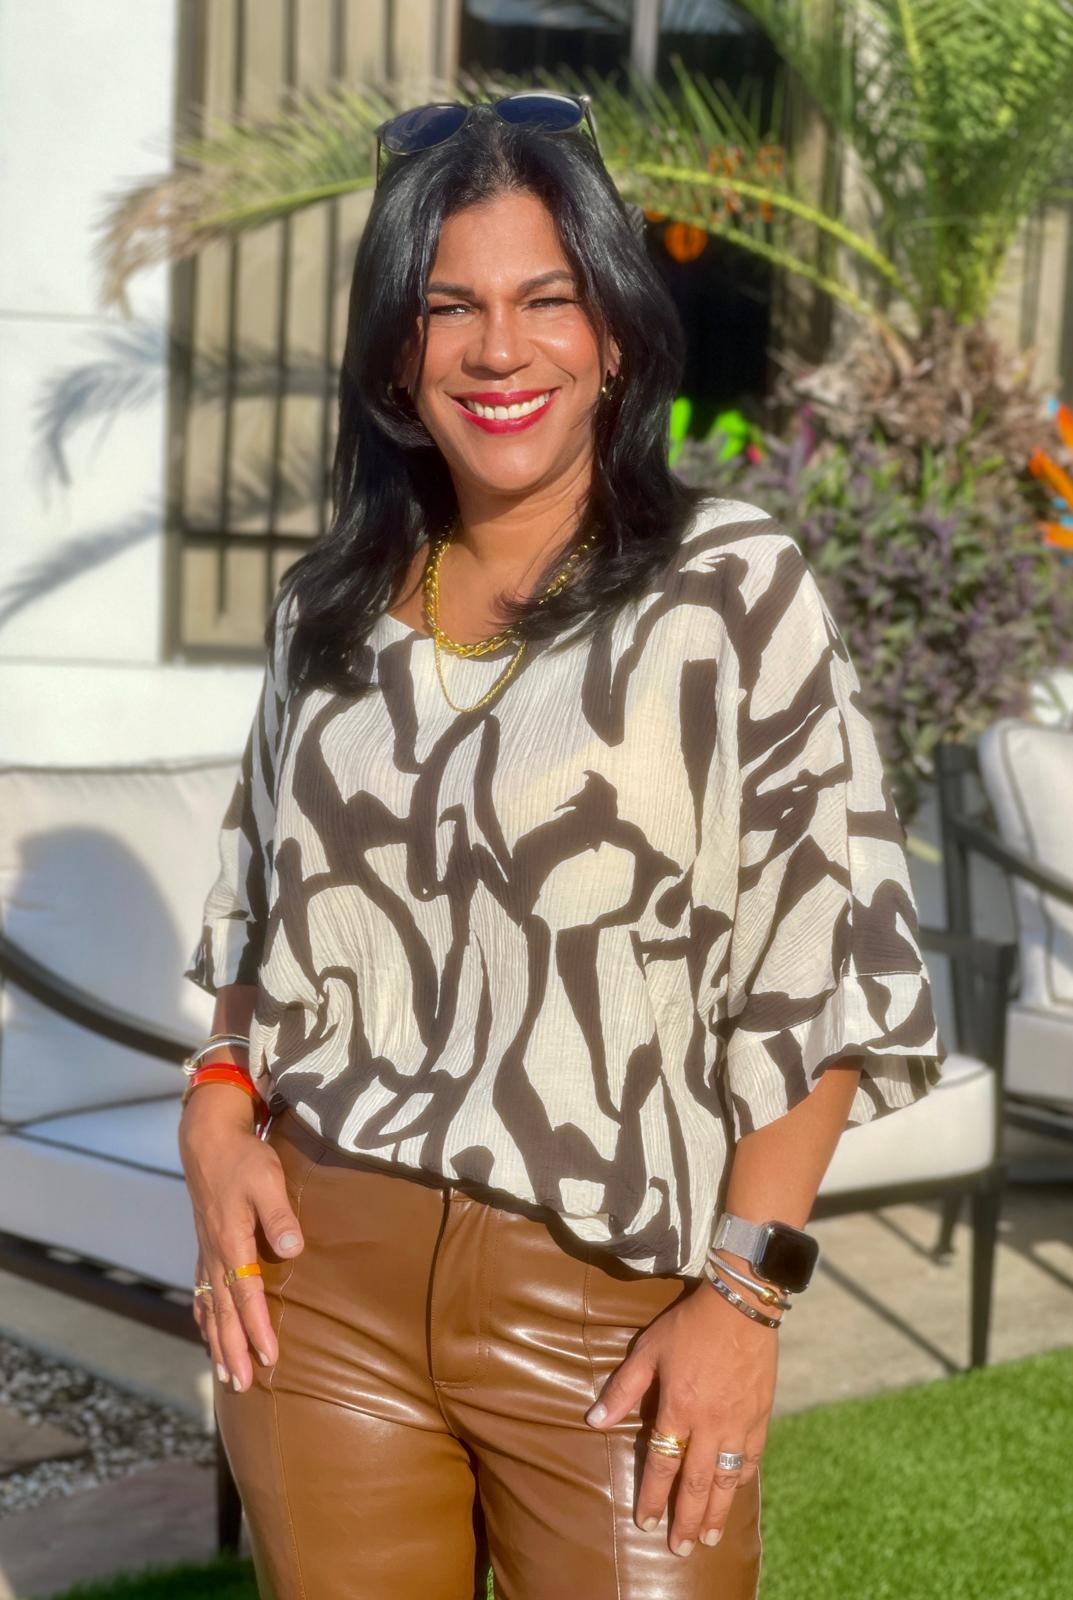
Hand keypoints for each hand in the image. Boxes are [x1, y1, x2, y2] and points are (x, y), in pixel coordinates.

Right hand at [179, 1086, 304, 1392]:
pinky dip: (204, 1316)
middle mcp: (215, 1254)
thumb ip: (280, 1216)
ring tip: (226, 1375)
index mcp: (231, 1241)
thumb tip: (292, 1250)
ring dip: (218, 1342)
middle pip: (224, 1312)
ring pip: (211, 1307)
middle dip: (234, 1349)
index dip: (257, 1327)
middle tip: (243, 1385)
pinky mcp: (206, 1245)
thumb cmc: (243, 1158)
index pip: (246, 1294)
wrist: (208, 1139)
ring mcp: (207, 1251)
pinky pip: (202, 1291)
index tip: (269, 1356)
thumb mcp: (268, 1180)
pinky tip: (205, 1331)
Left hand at [583, 1274, 778, 1555]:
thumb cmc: (689, 1325)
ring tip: (708, 1538)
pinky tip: (735, 1494)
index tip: (645, 1522)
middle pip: (696, 1484)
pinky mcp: (760, 1417)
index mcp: (680, 1409)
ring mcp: (739, 1424)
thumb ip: (623, 1389)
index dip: (653, 1496)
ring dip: (716, 1512)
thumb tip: (594, 1421)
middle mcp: (711, 1425)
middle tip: (680, 1549)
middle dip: (686, 1520)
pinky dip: (741, 1481)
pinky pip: (750, 1459)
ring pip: (727, 1480)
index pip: (663, 1465)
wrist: (740, 1306)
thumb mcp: (648, 1349)